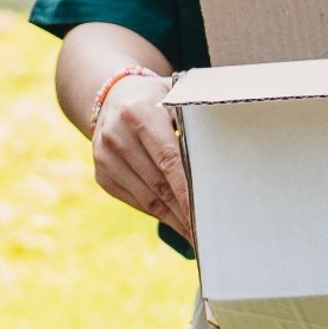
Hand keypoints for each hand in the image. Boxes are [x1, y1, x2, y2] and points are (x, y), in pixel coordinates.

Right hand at [86, 66, 193, 239]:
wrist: (113, 96)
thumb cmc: (157, 99)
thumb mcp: (175, 96)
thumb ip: (195, 117)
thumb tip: (226, 149)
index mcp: (139, 114)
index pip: (167, 159)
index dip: (186, 188)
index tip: (204, 211)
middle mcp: (116, 135)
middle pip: (158, 183)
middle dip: (184, 210)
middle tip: (207, 231)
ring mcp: (104, 156)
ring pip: (145, 197)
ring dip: (172, 218)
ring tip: (194, 233)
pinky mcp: (101, 172)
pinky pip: (133, 200)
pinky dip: (156, 213)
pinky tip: (175, 221)